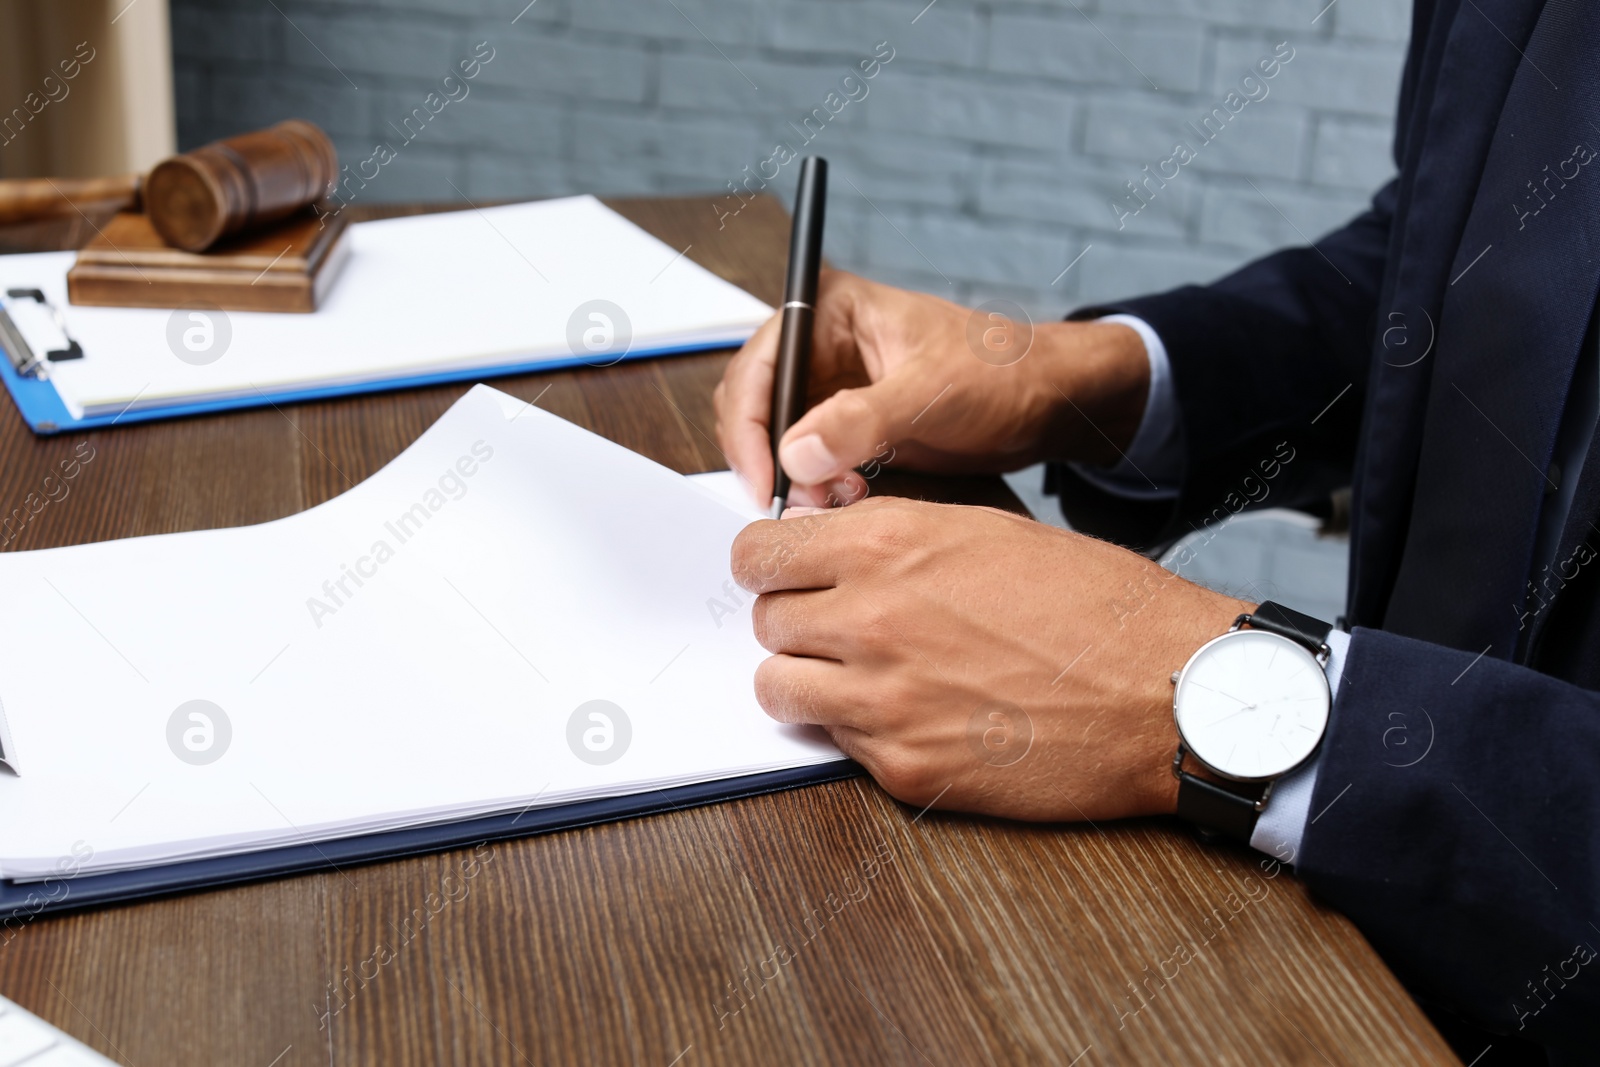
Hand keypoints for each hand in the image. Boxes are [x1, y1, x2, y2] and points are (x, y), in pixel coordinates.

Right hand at [712, 271, 1149, 507]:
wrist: (1046, 401)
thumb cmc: (1000, 374)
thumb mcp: (931, 394)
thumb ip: (860, 421)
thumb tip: (795, 455)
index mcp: (828, 309)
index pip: (757, 367)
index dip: (748, 427)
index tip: (766, 483)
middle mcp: (818, 342)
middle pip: (753, 406)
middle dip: (771, 459)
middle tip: (802, 505)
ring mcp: (829, 384)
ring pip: (776, 440)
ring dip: (794, 479)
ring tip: (835, 502)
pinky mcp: (844, 423)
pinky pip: (806, 460)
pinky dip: (816, 486)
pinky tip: (849, 499)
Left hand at [731, 498, 1251, 821]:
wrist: (1166, 690)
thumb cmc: (1096, 604)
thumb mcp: (988, 531)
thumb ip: (895, 537)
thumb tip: (830, 544)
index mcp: (888, 545)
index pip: (759, 553)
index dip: (766, 563)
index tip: (778, 573)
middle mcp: (870, 619)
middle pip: (764, 620)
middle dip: (792, 620)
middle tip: (833, 626)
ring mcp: (882, 700)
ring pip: (777, 688)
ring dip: (805, 680)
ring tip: (855, 676)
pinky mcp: (903, 766)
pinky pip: (835, 745)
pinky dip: (858, 731)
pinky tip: (913, 714)